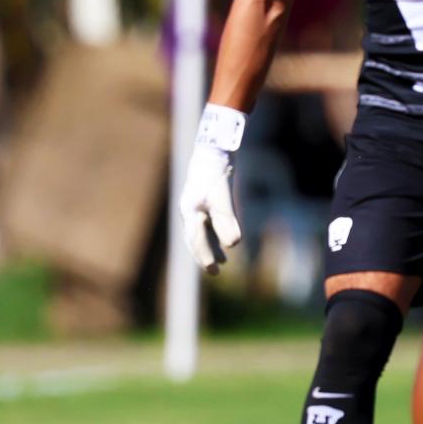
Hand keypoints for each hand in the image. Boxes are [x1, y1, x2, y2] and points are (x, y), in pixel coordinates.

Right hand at [178, 141, 240, 274]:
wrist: (212, 152)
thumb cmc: (215, 173)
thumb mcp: (222, 197)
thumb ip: (226, 220)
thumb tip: (233, 244)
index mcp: (190, 211)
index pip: (196, 240)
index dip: (205, 256)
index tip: (214, 270)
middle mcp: (189, 212)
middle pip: (195, 240)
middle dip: (204, 256)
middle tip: (215, 272)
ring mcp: (195, 208)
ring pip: (201, 234)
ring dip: (210, 249)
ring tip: (223, 263)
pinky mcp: (203, 204)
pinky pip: (207, 226)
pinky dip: (215, 237)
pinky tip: (225, 245)